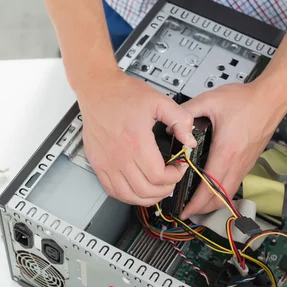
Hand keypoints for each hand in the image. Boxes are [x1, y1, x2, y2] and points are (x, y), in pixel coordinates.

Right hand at [76, 69, 196, 205]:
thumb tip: (189, 140)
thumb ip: (180, 119)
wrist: (97, 89)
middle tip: (171, 180)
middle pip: (146, 190)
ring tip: (157, 189)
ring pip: (129, 196)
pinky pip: (112, 191)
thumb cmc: (123, 93)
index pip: (159, 176)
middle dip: (165, 190)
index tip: (179, 167)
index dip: (175, 176)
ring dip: (147, 198)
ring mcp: (107, 163)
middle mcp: (120, 155)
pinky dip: (127, 196)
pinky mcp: (98, 164)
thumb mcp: (159, 100)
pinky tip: (136, 189)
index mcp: (136, 141)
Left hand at [180, 82, 286, 218]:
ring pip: (228, 194)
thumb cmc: (246, 100)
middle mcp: (237, 163)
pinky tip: (211, 189)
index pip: (210, 187)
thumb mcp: (209, 100)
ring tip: (196, 204)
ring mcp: (245, 165)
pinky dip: (221, 193)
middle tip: (186, 211)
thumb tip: (171, 127)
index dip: (196, 203)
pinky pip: (234, 185)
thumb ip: (186, 113)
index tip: (184, 210)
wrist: (271, 98)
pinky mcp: (248, 163)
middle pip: (220, 198)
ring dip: (213, 203)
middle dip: (202, 209)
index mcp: (226, 152)